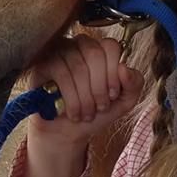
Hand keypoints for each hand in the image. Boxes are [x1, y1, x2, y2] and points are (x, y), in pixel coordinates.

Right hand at [27, 35, 143, 149]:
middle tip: (99, 107)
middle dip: (99, 88)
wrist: (67, 131)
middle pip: (94, 54)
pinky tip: (73, 112)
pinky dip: (71, 98)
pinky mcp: (43, 62)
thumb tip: (125, 68)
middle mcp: (80, 44)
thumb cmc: (94, 111)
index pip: (111, 46)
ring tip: (86, 114)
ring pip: (78, 67)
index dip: (113, 73)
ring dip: (85, 98)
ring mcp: (60, 50)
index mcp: (101, 49)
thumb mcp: (123, 101)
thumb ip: (134, 84)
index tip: (112, 94)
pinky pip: (60, 73)